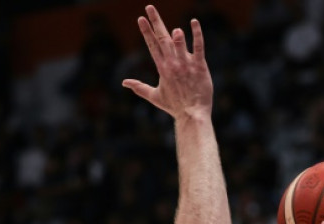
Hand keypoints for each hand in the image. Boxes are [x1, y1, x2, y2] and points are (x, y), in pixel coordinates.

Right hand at [122, 5, 212, 119]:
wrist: (192, 114)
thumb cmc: (175, 106)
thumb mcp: (154, 96)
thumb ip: (139, 87)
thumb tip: (124, 83)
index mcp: (162, 68)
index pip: (152, 45)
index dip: (146, 31)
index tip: (141, 19)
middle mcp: (172, 64)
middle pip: (162, 39)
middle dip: (155, 23)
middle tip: (149, 7)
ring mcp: (186, 64)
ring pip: (179, 45)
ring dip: (176, 36)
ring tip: (173, 29)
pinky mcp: (200, 66)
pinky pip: (199, 47)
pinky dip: (197, 35)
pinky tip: (194, 22)